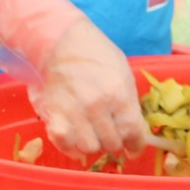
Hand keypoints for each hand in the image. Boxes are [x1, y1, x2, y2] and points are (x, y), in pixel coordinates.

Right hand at [33, 17, 148, 159]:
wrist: (61, 42)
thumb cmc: (96, 55)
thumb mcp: (123, 74)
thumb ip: (129, 104)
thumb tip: (134, 131)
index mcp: (119, 94)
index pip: (132, 133)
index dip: (135, 145)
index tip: (132, 148)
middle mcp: (97, 106)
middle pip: (111, 144)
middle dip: (114, 142)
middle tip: (109, 134)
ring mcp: (74, 112)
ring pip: (89, 148)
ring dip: (93, 145)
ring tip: (92, 134)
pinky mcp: (54, 115)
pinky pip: (65, 144)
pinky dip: (71, 146)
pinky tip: (75, 138)